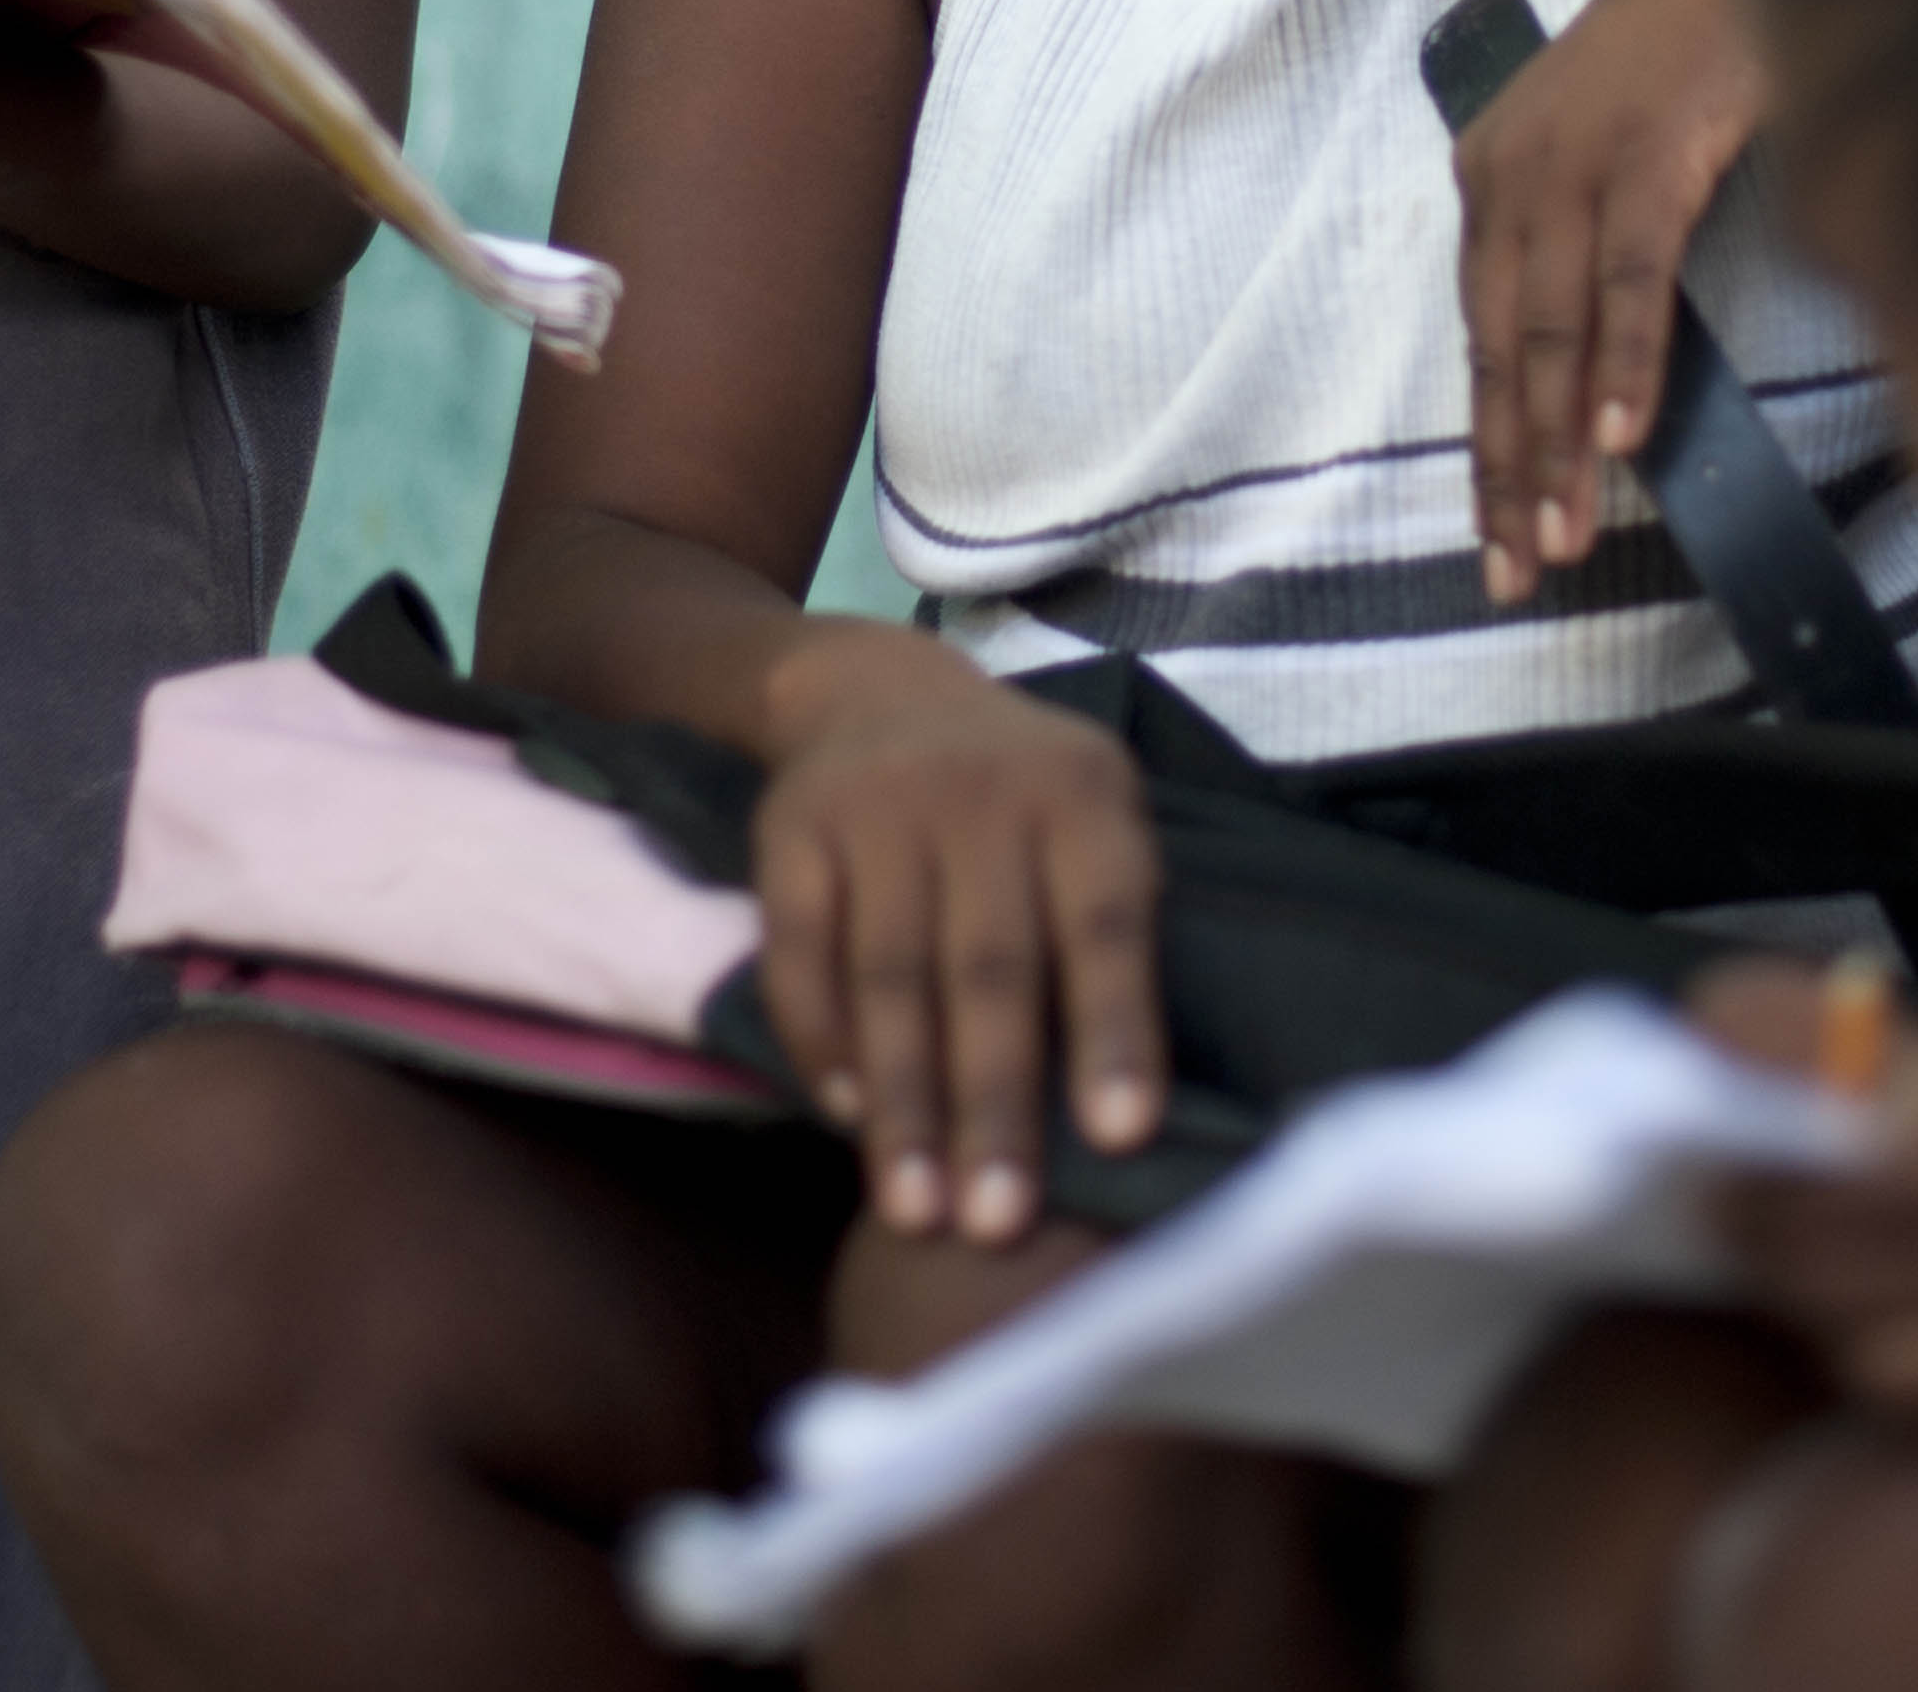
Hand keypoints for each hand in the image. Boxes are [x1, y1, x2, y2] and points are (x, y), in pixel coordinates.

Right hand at [749, 630, 1165, 1248]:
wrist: (877, 691)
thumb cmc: (1020, 802)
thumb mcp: (1091, 822)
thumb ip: (1110, 935)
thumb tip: (1125, 1118)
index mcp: (1082, 796)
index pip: (1104, 924)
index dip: (1114, 1030)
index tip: (1122, 1139)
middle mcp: (981, 791)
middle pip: (990, 968)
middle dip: (995, 1104)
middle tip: (999, 1227)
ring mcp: (877, 806)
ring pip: (891, 976)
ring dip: (904, 1105)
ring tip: (916, 1211)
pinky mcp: (792, 828)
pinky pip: (801, 953)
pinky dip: (821, 1041)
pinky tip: (847, 1117)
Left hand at [1453, 0, 1769, 600]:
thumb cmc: (1684, 60)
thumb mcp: (1609, 156)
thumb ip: (1588, 254)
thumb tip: (1598, 382)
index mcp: (1492, 178)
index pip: (1481, 338)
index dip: (1490, 445)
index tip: (1499, 541)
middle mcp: (1512, 172)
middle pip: (1502, 347)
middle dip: (1510, 470)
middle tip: (1518, 570)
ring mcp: (1574, 161)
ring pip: (1554, 326)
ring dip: (1560, 439)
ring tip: (1565, 533)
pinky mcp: (1646, 152)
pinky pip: (1629, 275)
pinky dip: (1623, 358)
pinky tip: (1622, 434)